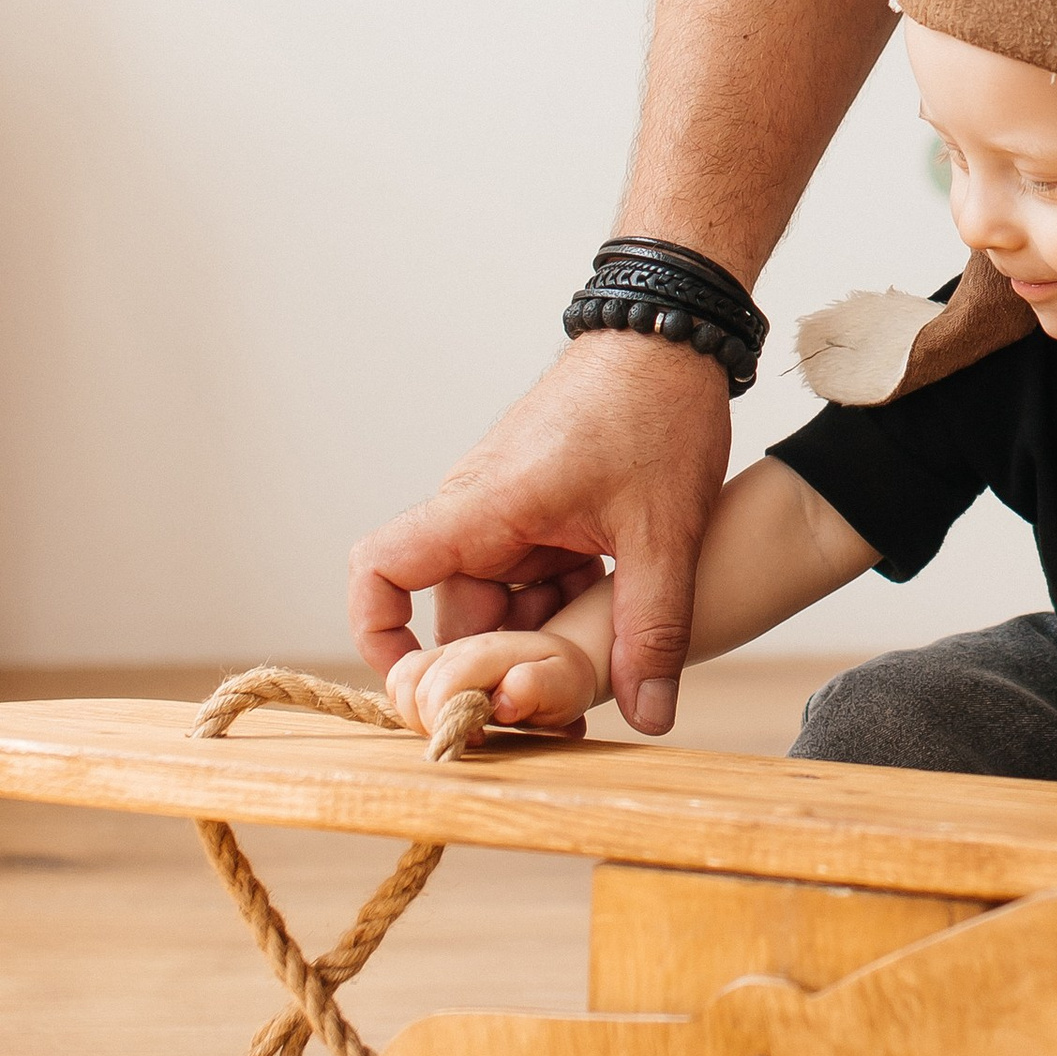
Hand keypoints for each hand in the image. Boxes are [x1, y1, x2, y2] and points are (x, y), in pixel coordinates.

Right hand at [348, 332, 729, 733]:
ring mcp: (512, 510)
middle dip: (503, 669)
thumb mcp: (663, 532)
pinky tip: (622, 636)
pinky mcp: (544, 510)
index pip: (382, 570)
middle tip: (562, 722)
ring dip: (546, 643)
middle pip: (461, 614)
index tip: (418, 689)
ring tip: (605, 685)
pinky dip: (569, 609)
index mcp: (484, 505)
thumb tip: (650, 717)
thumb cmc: (656, 410)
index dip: (380, 634)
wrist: (677, 333)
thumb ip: (653, 629)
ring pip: (507, 603)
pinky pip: (536, 579)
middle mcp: (481, 509)